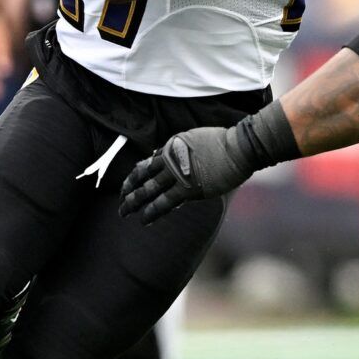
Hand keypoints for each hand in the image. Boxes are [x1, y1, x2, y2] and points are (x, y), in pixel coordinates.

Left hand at [119, 125, 256, 223]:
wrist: (238, 148)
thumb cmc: (223, 144)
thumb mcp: (194, 139)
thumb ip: (179, 150)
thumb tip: (165, 158)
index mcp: (170, 147)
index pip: (147, 164)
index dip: (135, 176)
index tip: (128, 185)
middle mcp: (169, 160)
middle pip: (142, 177)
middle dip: (129, 190)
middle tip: (120, 201)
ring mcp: (177, 175)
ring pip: (148, 190)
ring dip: (134, 202)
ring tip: (124, 212)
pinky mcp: (187, 189)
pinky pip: (164, 203)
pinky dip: (152, 212)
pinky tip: (144, 220)